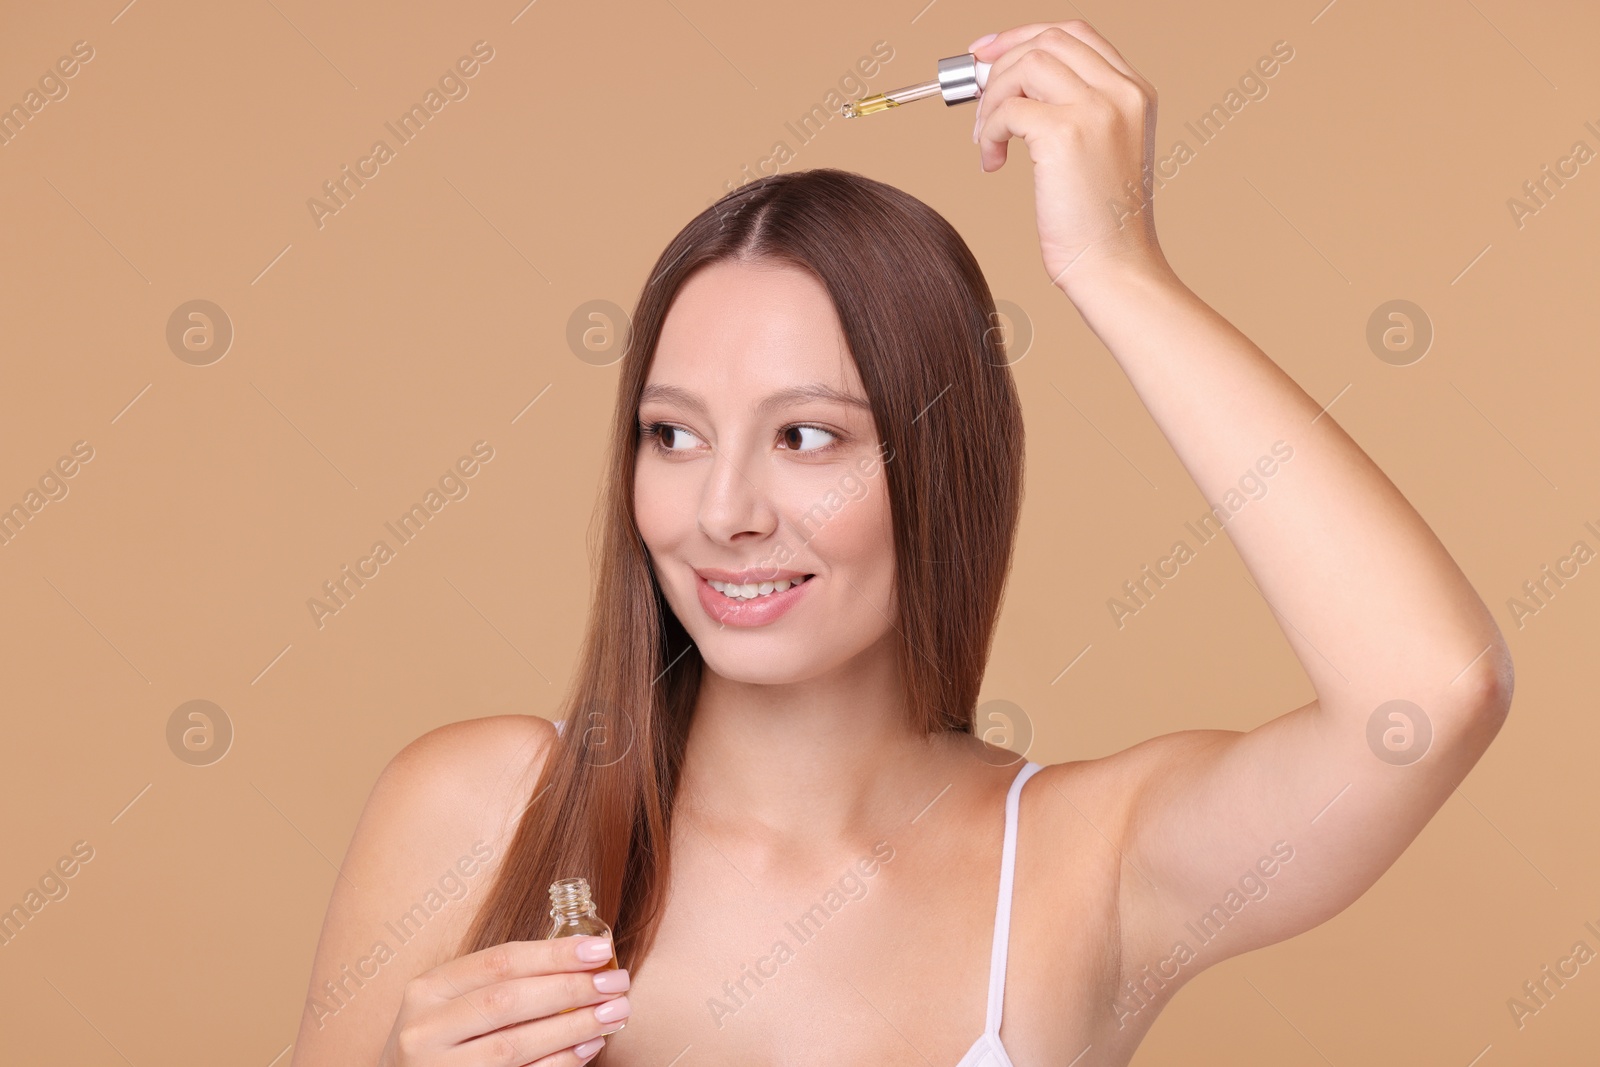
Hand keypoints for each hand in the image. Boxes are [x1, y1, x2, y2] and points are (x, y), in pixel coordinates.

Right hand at [377, 936, 630, 1065]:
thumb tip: (583, 961)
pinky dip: (558, 1063)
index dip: (554, 953)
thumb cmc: (443, 1041)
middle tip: (616, 983)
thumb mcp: (454, 1003)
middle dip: (570, 989)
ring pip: (515, 1044)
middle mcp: (424, 1030)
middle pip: (508, 1000)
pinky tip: (586, 1048)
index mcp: (428, 990)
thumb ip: (503, 982)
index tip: (601, 949)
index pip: (499, 962)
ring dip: (572, 1027)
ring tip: (612, 1014)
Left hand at [970, 21, 1172, 297]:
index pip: (1074, 33)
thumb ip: (1071, 109)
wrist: (1114, 267)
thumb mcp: (1100, 151)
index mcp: (1134, 92)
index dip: (1022, 36)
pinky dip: (987, 132)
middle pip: (1046, 40)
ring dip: (991, 101)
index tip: (986, 55)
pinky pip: (1007, 109)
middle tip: (977, 105)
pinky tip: (992, 163)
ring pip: (1024, 66)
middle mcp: (1121, 92)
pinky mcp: (1065, 134)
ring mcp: (1096, 109)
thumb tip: (1008, 81)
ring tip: (987, 141)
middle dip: (999, 66)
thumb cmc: (1100, 223)